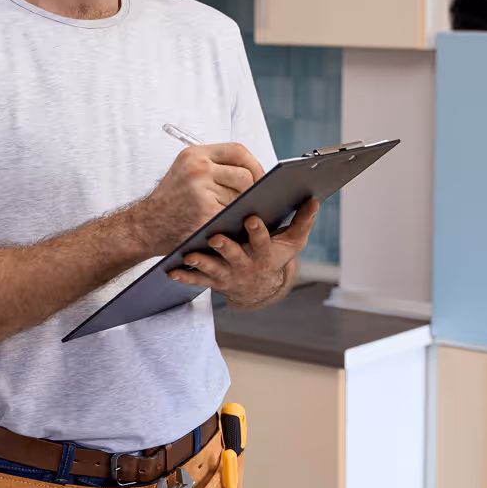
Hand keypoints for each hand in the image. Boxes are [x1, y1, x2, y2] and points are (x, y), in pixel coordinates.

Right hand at [129, 143, 264, 256]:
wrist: (144, 227)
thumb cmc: (169, 202)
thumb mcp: (185, 171)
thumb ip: (214, 166)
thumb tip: (253, 172)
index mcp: (195, 155)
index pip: (237, 150)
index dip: (253, 164)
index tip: (259, 177)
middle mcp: (198, 169)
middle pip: (245, 175)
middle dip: (251, 190)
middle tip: (247, 201)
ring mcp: (201, 191)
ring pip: (241, 197)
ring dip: (242, 208)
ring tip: (234, 214)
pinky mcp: (205, 213)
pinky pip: (233, 215)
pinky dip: (235, 222)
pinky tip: (230, 226)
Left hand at [169, 199, 319, 307]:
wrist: (258, 287)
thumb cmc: (273, 256)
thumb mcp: (292, 242)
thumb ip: (303, 221)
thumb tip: (315, 200)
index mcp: (264, 253)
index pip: (262, 241)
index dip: (257, 232)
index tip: (251, 218)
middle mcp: (246, 265)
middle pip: (235, 256)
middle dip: (226, 248)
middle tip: (216, 236)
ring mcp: (228, 274)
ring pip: (213, 269)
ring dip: (202, 263)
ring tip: (190, 254)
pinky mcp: (212, 280)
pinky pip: (197, 280)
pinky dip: (184, 276)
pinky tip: (172, 270)